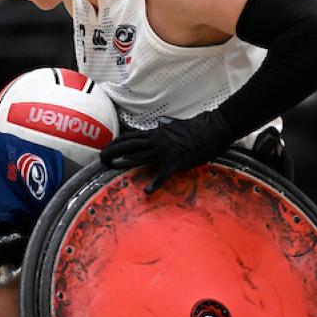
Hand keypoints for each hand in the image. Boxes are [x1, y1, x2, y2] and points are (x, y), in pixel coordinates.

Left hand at [99, 111, 232, 192]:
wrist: (215, 127)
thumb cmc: (199, 127)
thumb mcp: (178, 126)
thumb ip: (167, 128)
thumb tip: (161, 125)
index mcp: (158, 133)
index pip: (132, 136)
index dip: (117, 142)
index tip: (107, 146)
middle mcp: (158, 140)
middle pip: (130, 145)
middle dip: (113, 150)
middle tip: (101, 157)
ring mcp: (166, 150)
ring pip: (140, 155)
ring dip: (124, 161)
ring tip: (111, 167)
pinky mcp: (176, 160)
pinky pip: (163, 174)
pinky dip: (156, 183)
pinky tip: (148, 191)